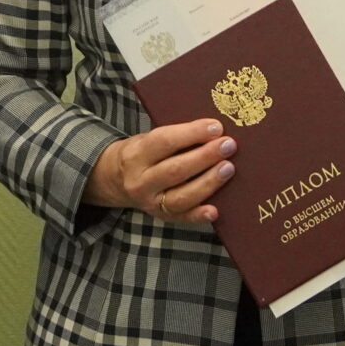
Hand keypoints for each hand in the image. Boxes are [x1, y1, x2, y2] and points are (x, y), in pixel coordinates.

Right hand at [85, 120, 236, 223]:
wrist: (116, 179)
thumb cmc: (144, 153)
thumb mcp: (149, 138)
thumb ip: (177, 136)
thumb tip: (214, 130)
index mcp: (136, 155)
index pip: (165, 142)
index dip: (192, 134)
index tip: (216, 127)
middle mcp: (141, 181)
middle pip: (175, 170)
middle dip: (205, 157)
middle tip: (228, 145)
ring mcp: (150, 202)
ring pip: (181, 196)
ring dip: (208, 182)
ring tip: (228, 168)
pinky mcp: (161, 216)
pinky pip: (182, 218)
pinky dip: (199, 215)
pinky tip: (215, 210)